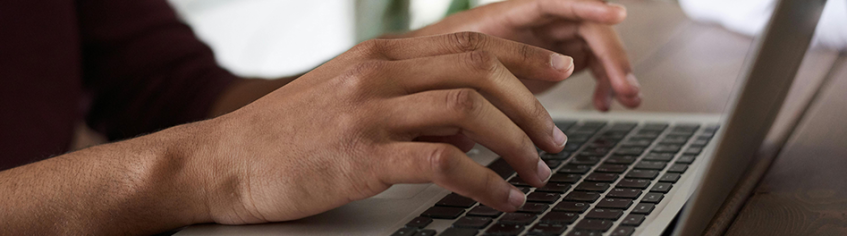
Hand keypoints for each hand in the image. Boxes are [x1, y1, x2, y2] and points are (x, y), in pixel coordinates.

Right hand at [195, 32, 574, 223]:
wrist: (224, 161)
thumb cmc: (290, 134)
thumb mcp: (352, 98)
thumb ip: (410, 99)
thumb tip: (470, 123)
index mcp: (382, 54)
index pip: (472, 41)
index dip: (526, 53)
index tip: (560, 70)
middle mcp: (380, 72)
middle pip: (481, 69)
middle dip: (533, 104)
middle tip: (555, 139)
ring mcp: (370, 110)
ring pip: (470, 111)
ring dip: (517, 144)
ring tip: (537, 173)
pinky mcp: (361, 155)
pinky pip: (444, 163)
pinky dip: (486, 183)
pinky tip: (503, 200)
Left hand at [409, 0, 640, 110]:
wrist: (432, 72)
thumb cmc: (439, 61)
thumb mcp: (457, 64)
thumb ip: (486, 70)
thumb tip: (530, 84)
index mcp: (513, 13)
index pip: (557, 2)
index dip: (587, 4)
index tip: (617, 14)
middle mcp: (538, 21)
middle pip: (588, 28)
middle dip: (613, 56)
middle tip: (627, 88)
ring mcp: (549, 39)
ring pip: (595, 47)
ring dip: (615, 71)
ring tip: (627, 99)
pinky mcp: (555, 60)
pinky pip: (590, 65)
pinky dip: (601, 83)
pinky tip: (604, 104)